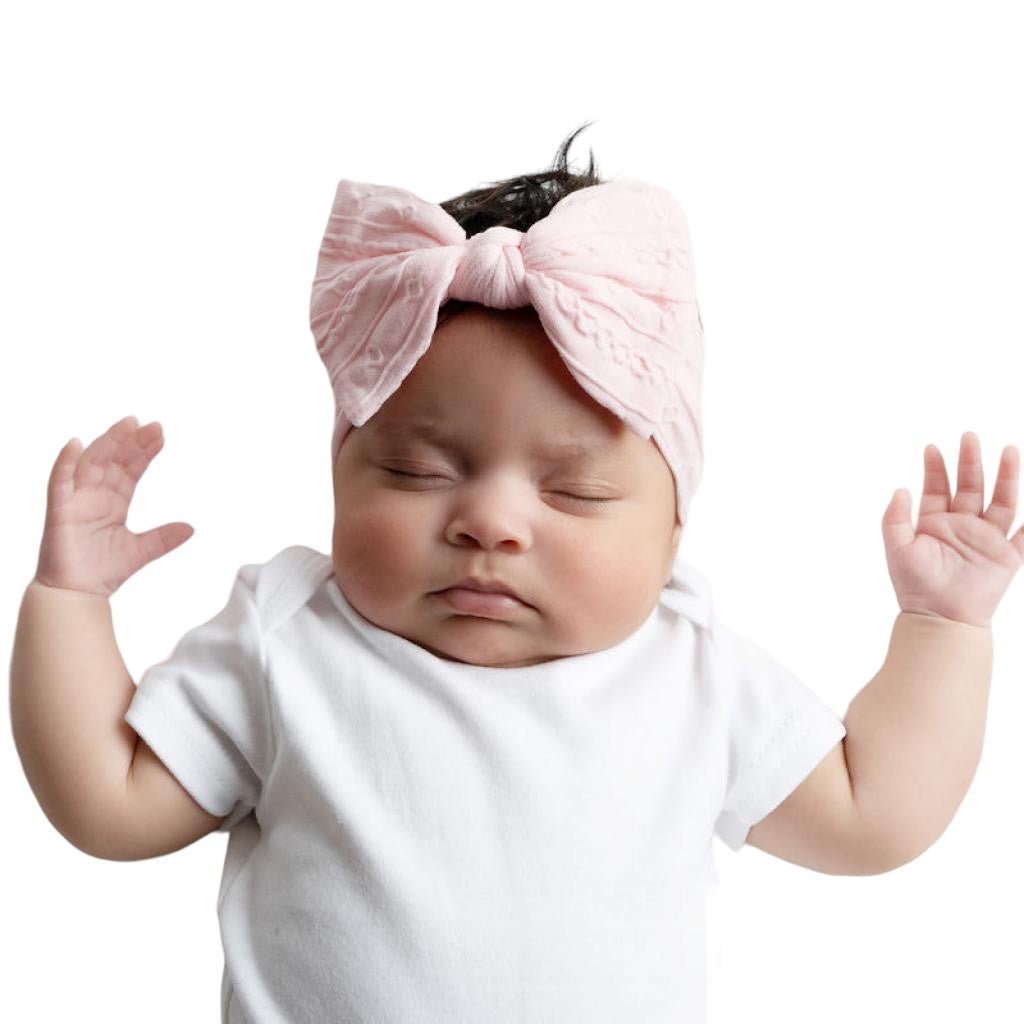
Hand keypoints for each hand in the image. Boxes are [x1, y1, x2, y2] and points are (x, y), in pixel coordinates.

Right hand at [34, 415, 193, 596]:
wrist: (78, 595)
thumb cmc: (101, 572)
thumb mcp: (141, 551)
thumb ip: (164, 538)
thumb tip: (190, 528)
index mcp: (113, 501)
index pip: (131, 469)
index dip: (144, 451)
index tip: (160, 434)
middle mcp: (94, 496)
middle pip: (113, 460)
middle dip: (131, 441)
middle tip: (151, 425)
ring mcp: (76, 500)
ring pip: (91, 463)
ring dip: (108, 442)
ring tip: (126, 425)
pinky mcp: (59, 511)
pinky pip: (59, 482)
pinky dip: (65, 462)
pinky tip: (76, 444)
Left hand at [881, 432, 1022, 627]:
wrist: (940, 618)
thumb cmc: (915, 586)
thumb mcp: (897, 548)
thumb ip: (895, 518)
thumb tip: (900, 488)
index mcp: (935, 523)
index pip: (937, 487)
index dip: (935, 468)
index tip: (932, 448)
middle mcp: (962, 525)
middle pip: (970, 486)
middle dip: (971, 461)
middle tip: (969, 437)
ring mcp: (986, 539)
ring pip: (1001, 500)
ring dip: (1006, 477)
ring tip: (1010, 450)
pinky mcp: (1007, 556)